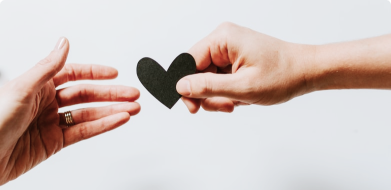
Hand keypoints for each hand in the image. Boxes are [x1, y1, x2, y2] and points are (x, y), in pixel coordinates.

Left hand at [0, 38, 139, 184]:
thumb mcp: (21, 88)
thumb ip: (47, 67)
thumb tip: (63, 43)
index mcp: (37, 85)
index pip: (72, 74)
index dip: (94, 73)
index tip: (114, 73)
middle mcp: (46, 103)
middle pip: (86, 95)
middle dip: (111, 94)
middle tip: (132, 93)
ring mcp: (52, 123)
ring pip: (89, 114)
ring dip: (112, 111)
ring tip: (133, 108)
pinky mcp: (55, 143)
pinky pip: (84, 132)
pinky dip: (103, 126)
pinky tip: (117, 120)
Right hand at [176, 22, 314, 112]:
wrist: (307, 71)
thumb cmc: (283, 75)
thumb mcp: (242, 87)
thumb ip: (208, 87)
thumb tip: (181, 86)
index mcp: (222, 38)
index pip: (188, 62)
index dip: (186, 86)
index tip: (193, 107)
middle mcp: (223, 40)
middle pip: (197, 72)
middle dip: (208, 94)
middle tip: (225, 106)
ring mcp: (229, 49)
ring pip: (208, 79)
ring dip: (219, 96)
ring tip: (237, 102)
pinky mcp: (234, 59)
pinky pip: (219, 78)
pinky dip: (227, 92)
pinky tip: (240, 97)